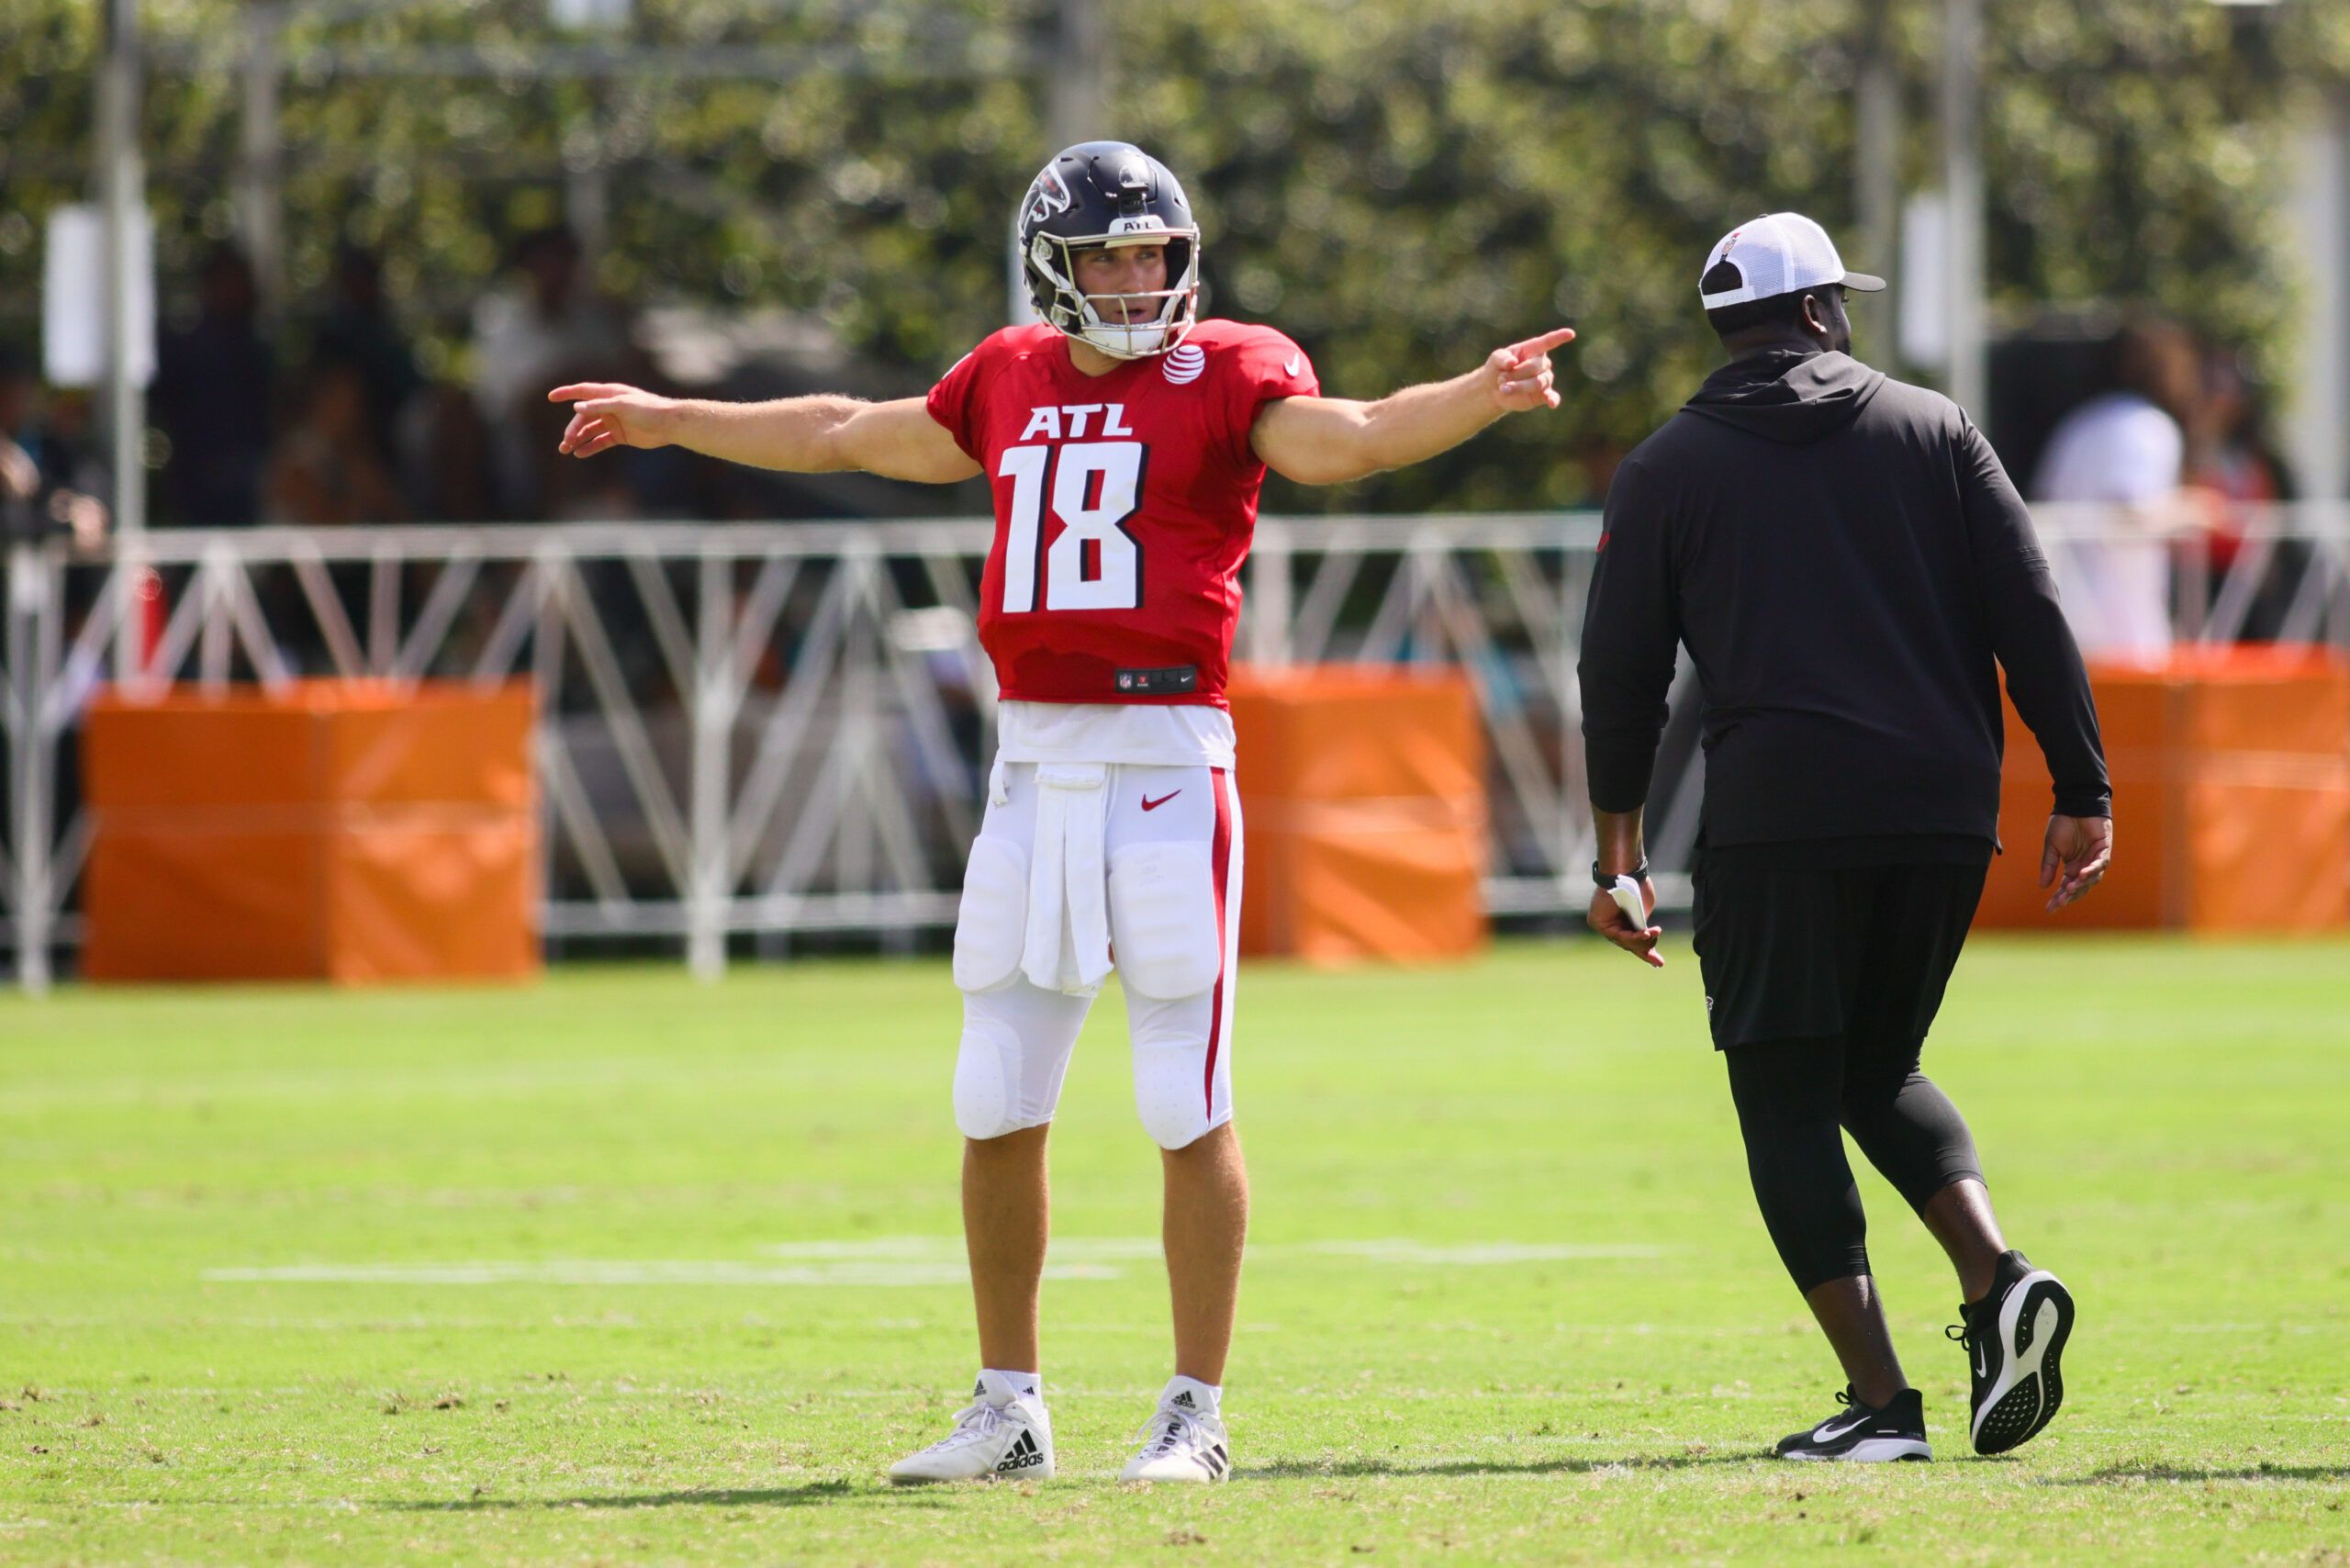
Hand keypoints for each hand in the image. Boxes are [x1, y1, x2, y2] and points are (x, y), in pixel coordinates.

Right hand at [549, 382, 677, 456]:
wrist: (668, 424)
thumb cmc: (647, 409)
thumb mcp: (622, 405)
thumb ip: (599, 406)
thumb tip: (577, 407)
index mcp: (609, 394)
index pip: (583, 392)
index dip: (567, 393)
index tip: (551, 397)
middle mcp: (609, 407)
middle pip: (584, 417)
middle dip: (572, 429)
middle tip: (565, 442)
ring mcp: (613, 421)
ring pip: (590, 430)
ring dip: (579, 439)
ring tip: (567, 449)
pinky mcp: (619, 435)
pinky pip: (601, 441)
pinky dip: (590, 446)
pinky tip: (580, 453)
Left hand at [1484, 327, 1576, 412]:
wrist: (1494, 390)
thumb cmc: (1497, 369)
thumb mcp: (1494, 359)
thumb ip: (1502, 357)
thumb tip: (1512, 362)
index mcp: (1533, 349)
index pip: (1547, 342)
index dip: (1558, 338)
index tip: (1570, 334)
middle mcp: (1542, 363)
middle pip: (1534, 367)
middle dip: (1515, 373)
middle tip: (1501, 378)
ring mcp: (1545, 379)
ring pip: (1538, 383)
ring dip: (1519, 386)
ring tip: (1503, 389)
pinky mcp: (1543, 395)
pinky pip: (1552, 396)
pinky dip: (1552, 400)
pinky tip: (1551, 403)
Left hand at [1587, 876, 1663, 967]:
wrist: (1626, 871)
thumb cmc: (1637, 886)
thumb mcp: (1645, 911)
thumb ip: (1642, 927)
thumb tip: (1643, 941)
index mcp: (1623, 919)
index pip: (1633, 940)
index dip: (1646, 952)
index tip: (1659, 963)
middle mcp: (1611, 922)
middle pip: (1628, 944)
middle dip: (1645, 952)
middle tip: (1659, 962)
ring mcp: (1603, 923)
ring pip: (1624, 942)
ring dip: (1641, 942)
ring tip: (1653, 936)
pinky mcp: (1597, 922)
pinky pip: (1617, 935)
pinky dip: (1633, 936)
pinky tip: (1645, 934)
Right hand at [2039, 814, 2112, 911]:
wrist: (2074, 805)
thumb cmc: (2063, 824)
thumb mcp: (2051, 847)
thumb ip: (2048, 866)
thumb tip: (2043, 886)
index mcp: (2072, 867)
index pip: (2066, 887)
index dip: (2058, 899)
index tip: (2049, 909)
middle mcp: (2085, 866)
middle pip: (2079, 887)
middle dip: (2069, 896)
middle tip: (2059, 902)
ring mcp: (2096, 859)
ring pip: (2092, 879)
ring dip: (2080, 885)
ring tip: (2068, 888)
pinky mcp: (2104, 849)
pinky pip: (2100, 863)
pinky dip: (2092, 869)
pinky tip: (2081, 874)